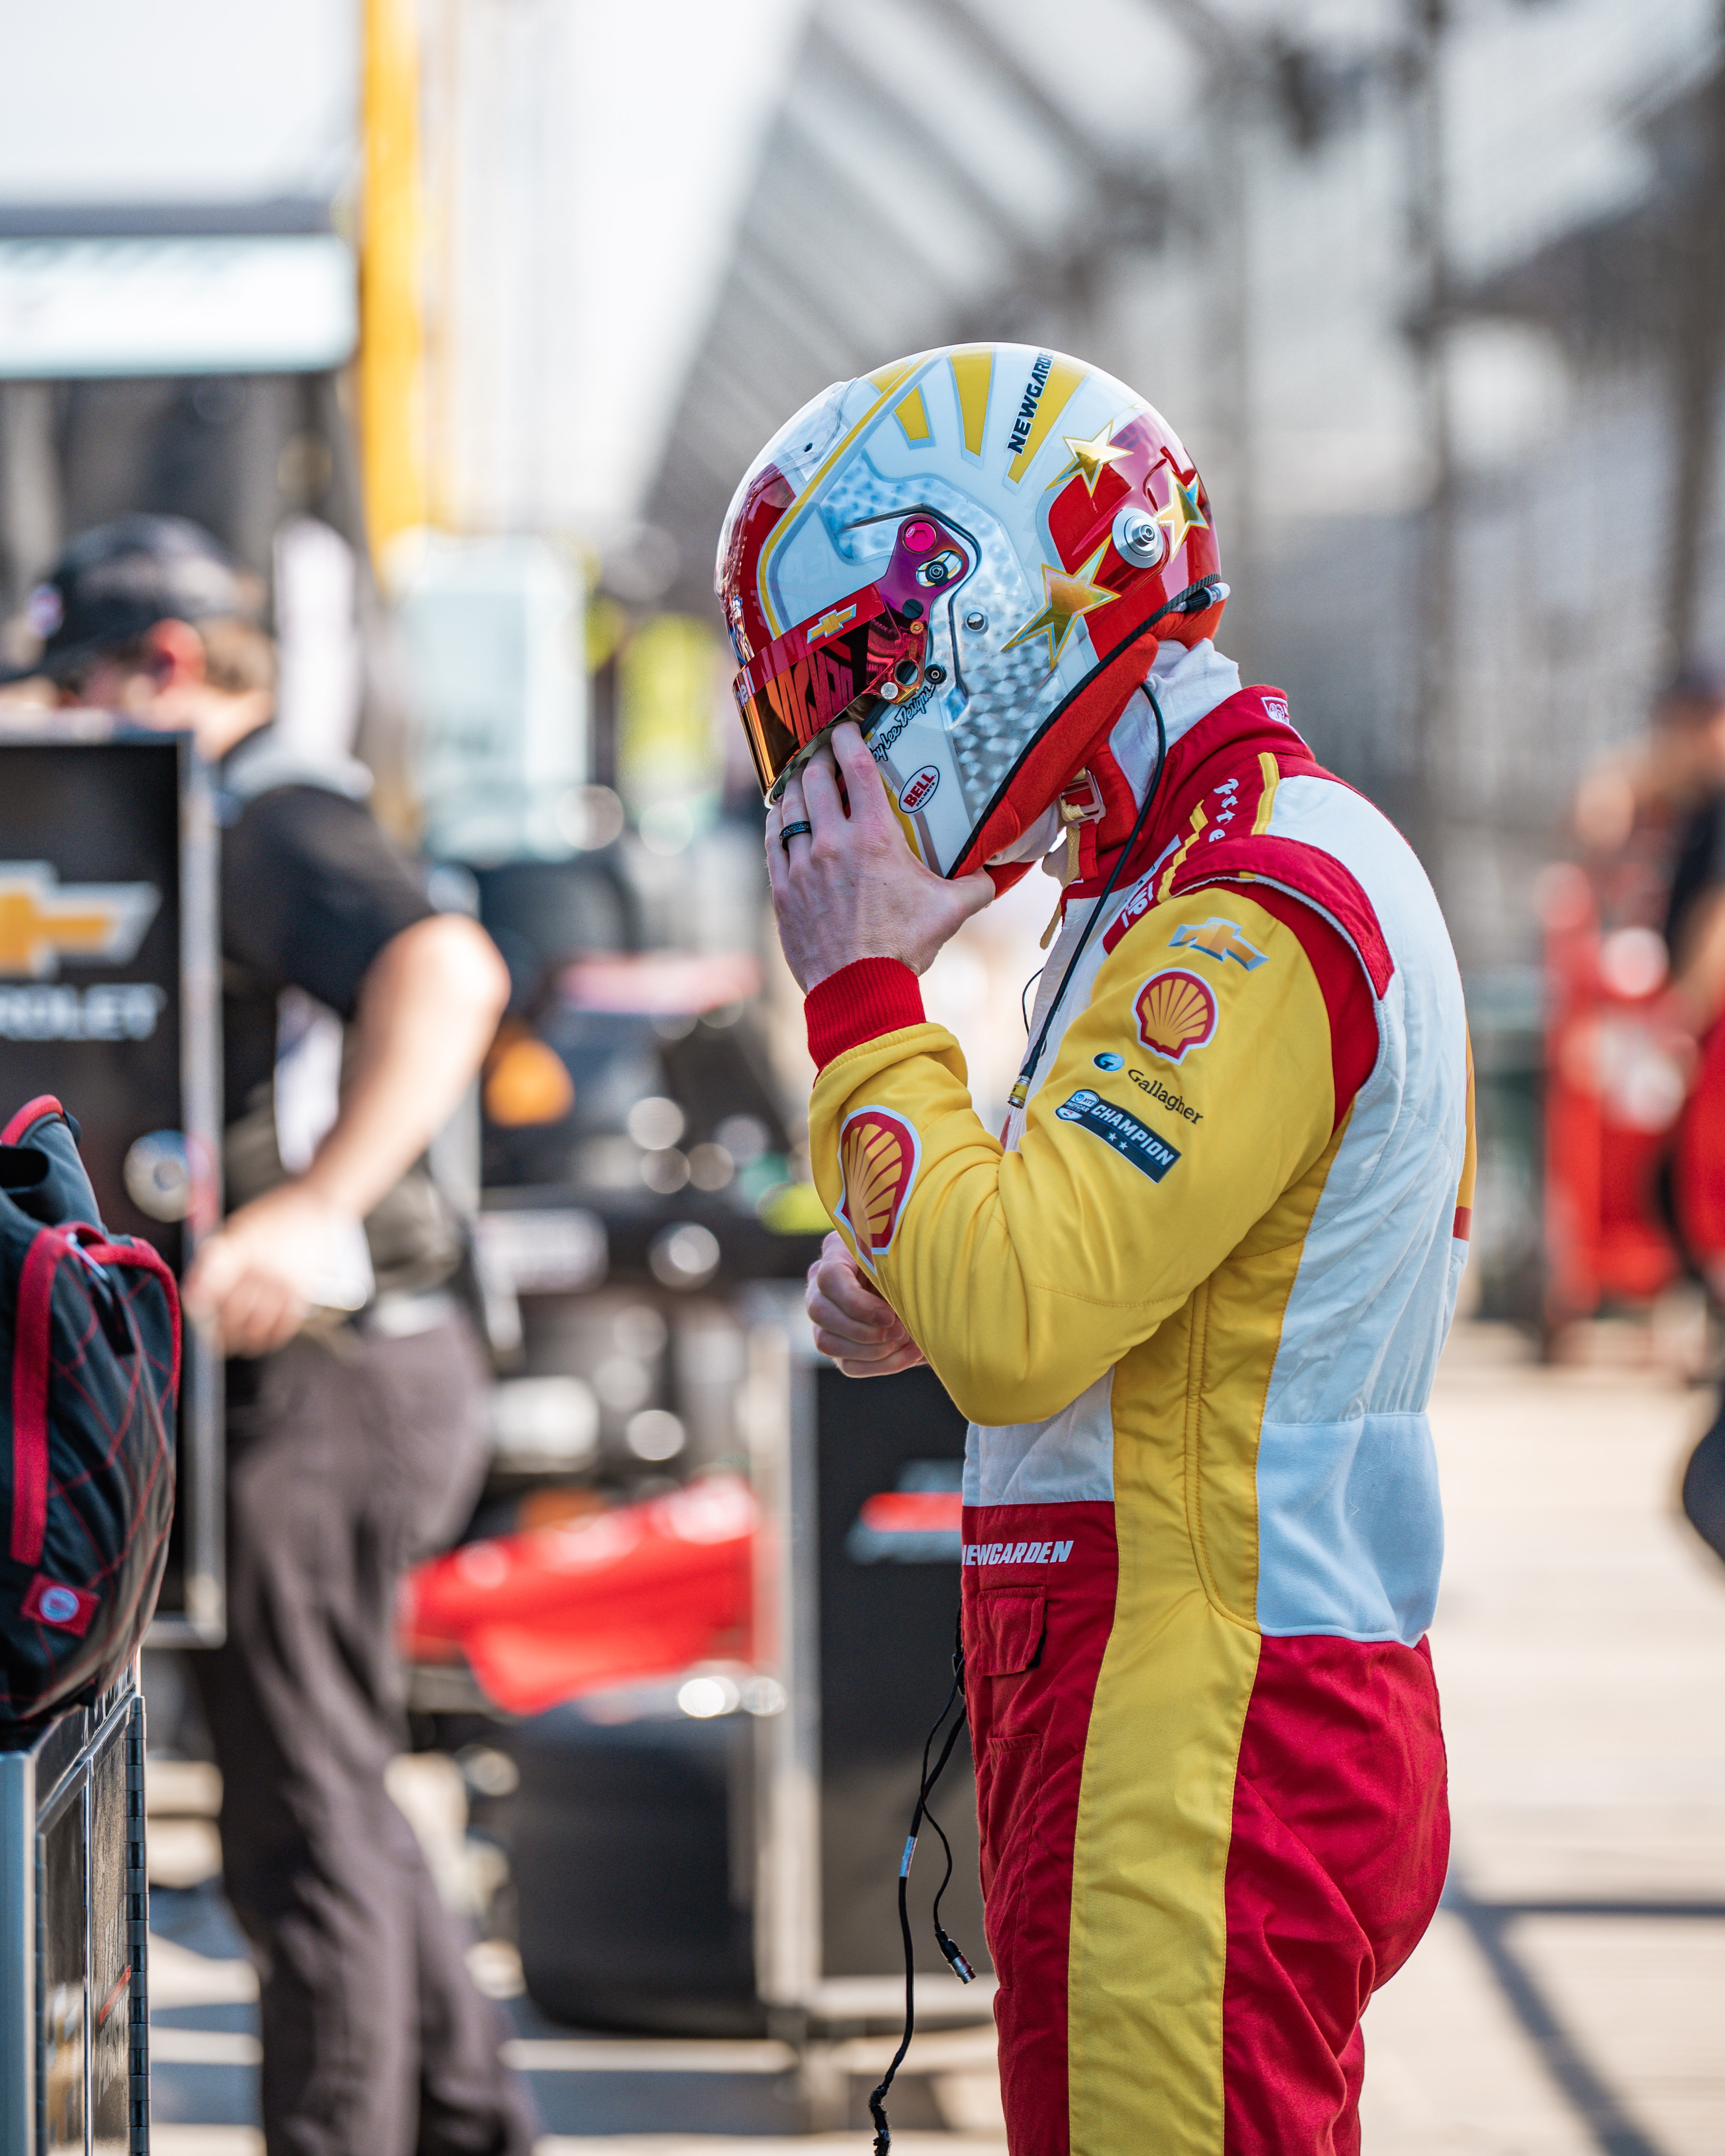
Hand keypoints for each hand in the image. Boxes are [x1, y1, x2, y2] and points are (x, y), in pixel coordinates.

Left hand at [183, 1181, 358, 1357]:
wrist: (317, 1204)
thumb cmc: (273, 1214)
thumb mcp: (239, 1225)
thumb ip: (217, 1255)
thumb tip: (195, 1289)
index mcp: (241, 1246)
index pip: (212, 1282)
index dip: (199, 1301)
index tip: (193, 1311)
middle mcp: (262, 1267)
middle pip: (232, 1310)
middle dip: (218, 1330)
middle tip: (211, 1338)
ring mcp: (285, 1281)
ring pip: (257, 1324)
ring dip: (241, 1340)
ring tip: (233, 1346)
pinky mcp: (303, 1291)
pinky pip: (285, 1325)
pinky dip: (270, 1339)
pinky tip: (260, 1343)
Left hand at [765, 723, 993, 990]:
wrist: (857, 989)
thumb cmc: (903, 947)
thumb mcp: (949, 912)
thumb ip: (975, 887)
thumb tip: (995, 876)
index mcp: (874, 836)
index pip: (856, 766)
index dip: (848, 738)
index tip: (846, 728)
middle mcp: (832, 841)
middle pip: (816, 778)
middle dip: (819, 759)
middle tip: (823, 754)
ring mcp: (802, 864)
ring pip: (789, 807)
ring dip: (795, 787)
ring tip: (801, 779)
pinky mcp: (783, 888)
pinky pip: (774, 841)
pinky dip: (777, 822)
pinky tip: (781, 816)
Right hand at [806, 1230, 925, 1377]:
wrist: (918, 1280)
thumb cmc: (912, 1262)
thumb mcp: (906, 1259)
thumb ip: (899, 1274)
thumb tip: (895, 1314)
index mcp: (837, 1251)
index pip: (829, 1278)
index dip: (857, 1304)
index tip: (889, 1316)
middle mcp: (821, 1284)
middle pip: (820, 1312)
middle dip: (863, 1331)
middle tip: (900, 1332)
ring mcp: (825, 1316)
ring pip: (827, 1342)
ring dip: (872, 1351)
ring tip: (910, 1344)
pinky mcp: (838, 1343)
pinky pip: (847, 1364)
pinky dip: (880, 1365)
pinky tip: (909, 1355)